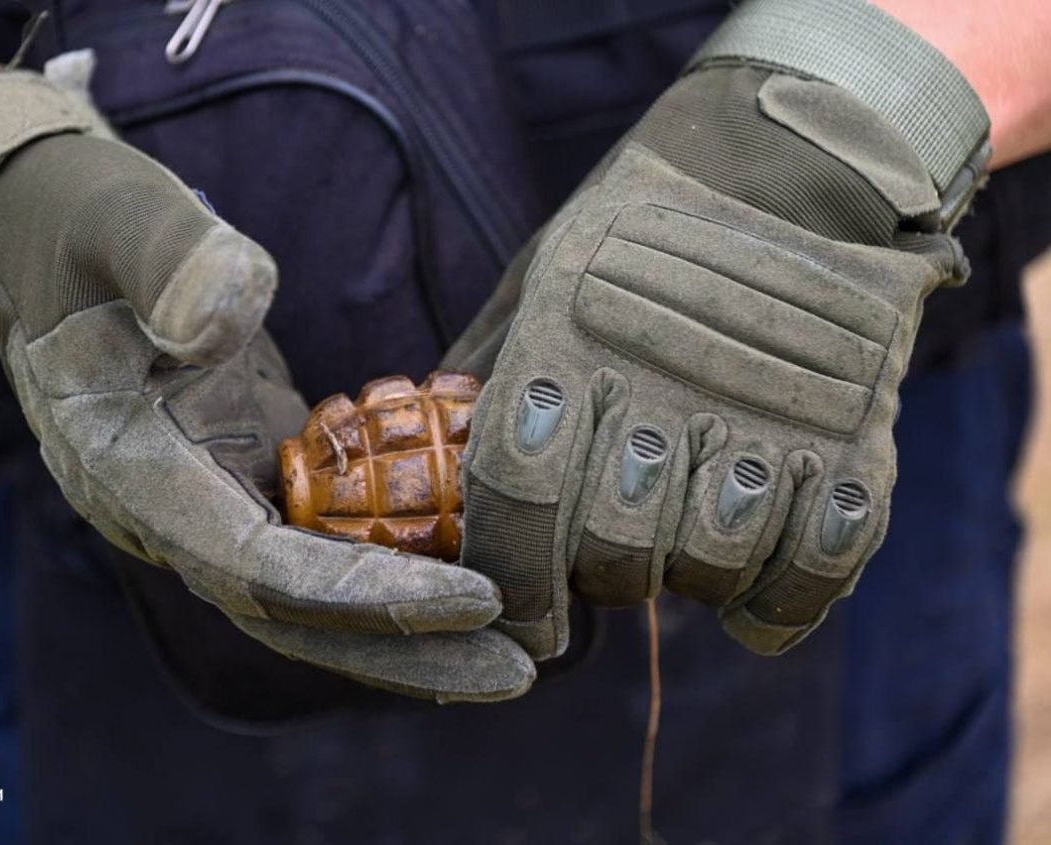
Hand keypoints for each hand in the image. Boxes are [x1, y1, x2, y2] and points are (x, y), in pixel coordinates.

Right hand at [0, 72, 534, 701]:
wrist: (45, 233)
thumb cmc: (80, 219)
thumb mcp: (119, 219)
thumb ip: (170, 261)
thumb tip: (223, 318)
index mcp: (131, 471)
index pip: (256, 567)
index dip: (362, 594)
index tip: (471, 598)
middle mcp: (168, 511)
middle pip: (293, 615)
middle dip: (401, 648)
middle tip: (518, 671)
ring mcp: (206, 498)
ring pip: (310, 594)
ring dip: (404, 627)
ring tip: (515, 645)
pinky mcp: (243, 472)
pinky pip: (318, 543)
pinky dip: (389, 566)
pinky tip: (468, 567)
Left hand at [447, 0, 990, 658]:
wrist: (789, 159)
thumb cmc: (638, 231)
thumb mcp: (539, 279)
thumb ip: (487, 374)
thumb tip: (415, 460)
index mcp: (566, 346)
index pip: (518, 499)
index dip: (514, 585)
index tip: (526, 626)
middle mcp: (662, 386)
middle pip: (615, 552)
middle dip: (605, 576)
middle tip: (617, 547)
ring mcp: (767, 413)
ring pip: (710, 565)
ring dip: (690, 574)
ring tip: (688, 529)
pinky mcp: (856, 434)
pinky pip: (817, 563)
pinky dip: (781, 597)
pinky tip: (756, 583)